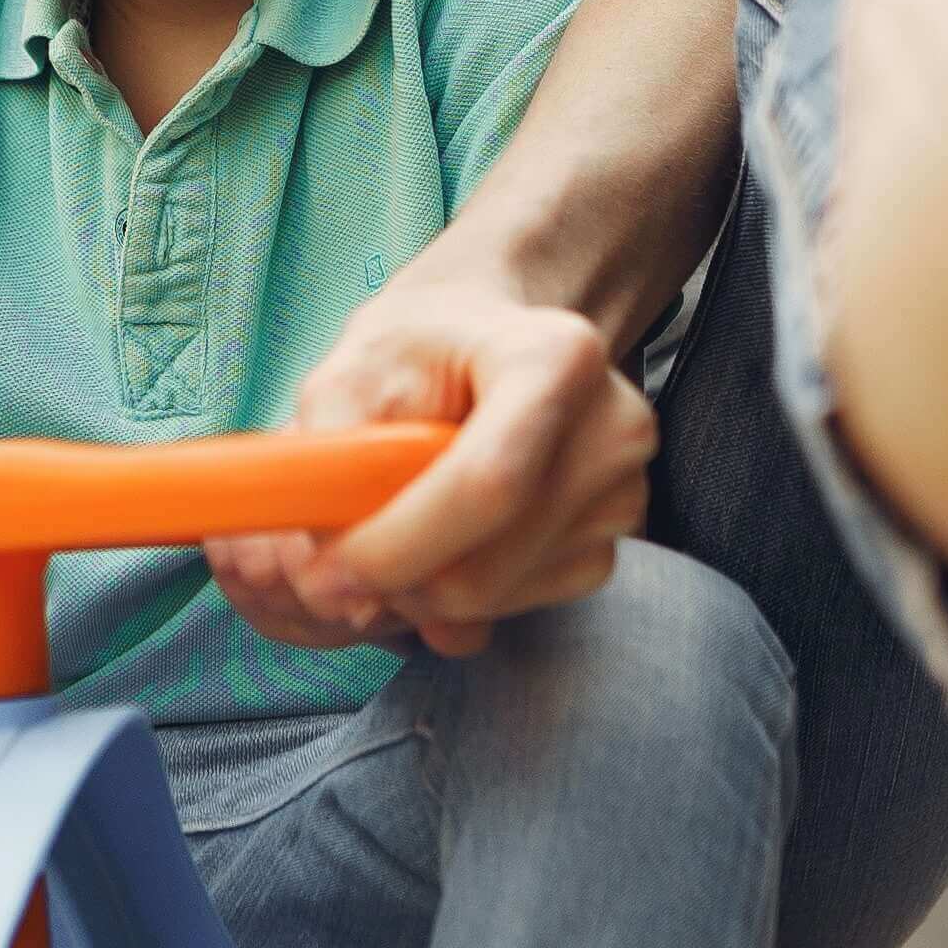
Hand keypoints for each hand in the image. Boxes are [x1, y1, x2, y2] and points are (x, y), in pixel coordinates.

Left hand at [205, 278, 651, 661]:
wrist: (490, 340)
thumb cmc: (420, 349)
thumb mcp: (351, 370)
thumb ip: (329, 464)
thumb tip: (331, 585)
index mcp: (557, 358)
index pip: (487, 484)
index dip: (397, 546)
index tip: (324, 574)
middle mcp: (613, 429)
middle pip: (489, 562)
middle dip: (392, 580)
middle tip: (331, 563)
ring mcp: (623, 494)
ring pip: (495, 599)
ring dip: (419, 587)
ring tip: (395, 521)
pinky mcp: (611, 543)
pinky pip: (514, 607)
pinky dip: (456, 595)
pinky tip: (444, 536)